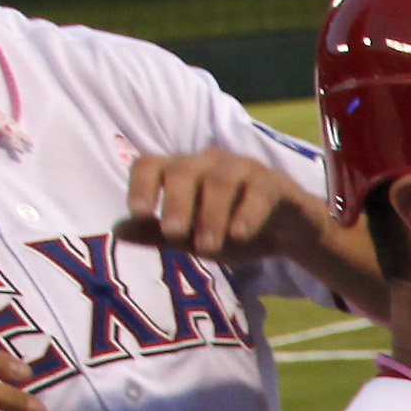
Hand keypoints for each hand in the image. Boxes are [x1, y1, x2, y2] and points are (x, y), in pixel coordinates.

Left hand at [119, 147, 327, 269]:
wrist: (291, 236)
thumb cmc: (235, 231)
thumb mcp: (193, 239)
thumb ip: (157, 235)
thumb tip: (118, 230)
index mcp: (183, 171)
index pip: (151, 164)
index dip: (141, 185)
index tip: (139, 213)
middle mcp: (210, 161)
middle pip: (184, 170)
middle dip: (176, 203)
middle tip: (174, 234)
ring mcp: (245, 168)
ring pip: (220, 180)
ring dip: (211, 215)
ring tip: (207, 248)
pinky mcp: (277, 183)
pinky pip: (260, 191)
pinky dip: (248, 213)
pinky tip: (239, 235)